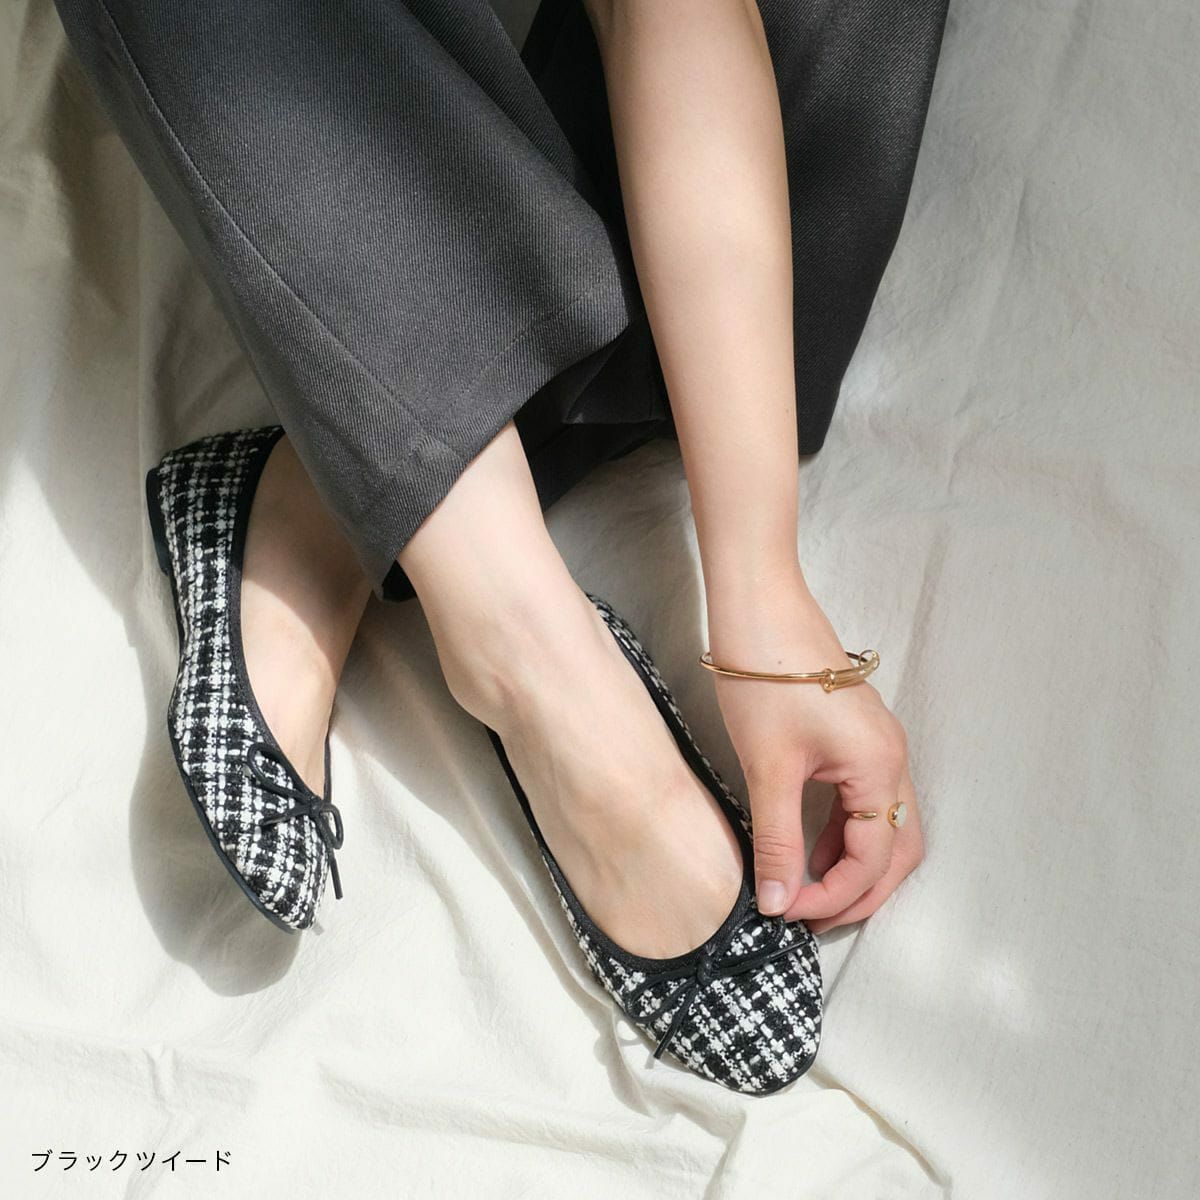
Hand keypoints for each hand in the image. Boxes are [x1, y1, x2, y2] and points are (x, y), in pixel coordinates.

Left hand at [705, 570, 923, 933]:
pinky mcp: (857, 736)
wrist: (758, 608)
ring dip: (853, 864)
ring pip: (886, 825)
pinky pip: (865, 799)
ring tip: (805, 890)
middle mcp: (891, 758)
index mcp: (879, 766)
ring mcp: (878, 745)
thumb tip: (776, 903)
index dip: (831, 897)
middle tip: (812, 919)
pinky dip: (843, 832)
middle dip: (860, 892)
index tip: (784, 912)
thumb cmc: (764, 679)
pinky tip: (806, 846)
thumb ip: (778, 842)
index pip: (871, 860)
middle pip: (898, 850)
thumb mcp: (769, 769)